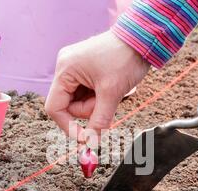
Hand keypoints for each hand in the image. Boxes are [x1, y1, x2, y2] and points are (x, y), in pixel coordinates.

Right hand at [45, 31, 149, 145]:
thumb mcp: (112, 94)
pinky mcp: (85, 70)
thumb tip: (91, 144)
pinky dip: (99, 97)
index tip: (85, 139)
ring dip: (96, 104)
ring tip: (112, 90)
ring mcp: (75, 68)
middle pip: (69, 106)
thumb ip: (99, 121)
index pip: (55, 108)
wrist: (143, 39)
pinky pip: (86, 93)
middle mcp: (65, 68)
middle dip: (89, 110)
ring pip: (79, 101)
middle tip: (108, 102)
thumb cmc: (125, 59)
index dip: (68, 126)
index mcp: (65, 70)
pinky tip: (110, 87)